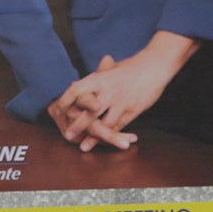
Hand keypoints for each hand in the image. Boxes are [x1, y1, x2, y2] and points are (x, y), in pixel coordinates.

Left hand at [54, 33, 200, 146]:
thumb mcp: (109, 69)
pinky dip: (111, 135)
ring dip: (93, 136)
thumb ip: (91, 81)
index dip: (66, 100)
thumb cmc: (130, 67)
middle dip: (78, 125)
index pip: (76, 89)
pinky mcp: (133, 109)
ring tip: (83, 146)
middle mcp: (110, 91)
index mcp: (100, 78)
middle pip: (89, 111)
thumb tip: (72, 85)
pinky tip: (103, 142)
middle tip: (68, 135)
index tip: (57, 109)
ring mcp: (121, 102)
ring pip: (105, 123)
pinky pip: (119, 126)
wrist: (155, 65)